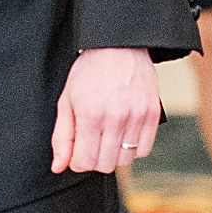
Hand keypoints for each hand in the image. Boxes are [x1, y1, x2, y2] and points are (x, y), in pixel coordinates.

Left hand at [51, 47, 160, 174]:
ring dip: (114, 154)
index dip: (77, 162)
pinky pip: (145, 150)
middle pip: (106, 165)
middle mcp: (115, 117)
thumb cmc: (89, 71)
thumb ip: (62, 137)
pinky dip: (134, 147)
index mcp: (90, 114)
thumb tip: (58, 167)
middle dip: (95, 159)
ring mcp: (137, 116)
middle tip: (92, 142)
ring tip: (108, 135)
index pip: (84, 162)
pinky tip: (124, 132)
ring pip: (126, 160)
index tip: (77, 152)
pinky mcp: (153, 114)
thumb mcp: (67, 100)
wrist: (118, 46)